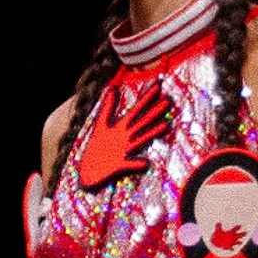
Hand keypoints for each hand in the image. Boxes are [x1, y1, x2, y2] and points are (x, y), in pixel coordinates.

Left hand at [74, 77, 172, 193]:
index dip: (145, 98)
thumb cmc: (96, 149)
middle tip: (167, 101)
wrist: (89, 170)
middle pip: (142, 122)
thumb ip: (107, 109)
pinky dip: (136, 164)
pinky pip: (128, 165)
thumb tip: (112, 89)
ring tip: (165, 125)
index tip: (157, 86)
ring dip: (151, 133)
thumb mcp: (100, 126)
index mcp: (121, 128)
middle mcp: (126, 138)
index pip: (136, 110)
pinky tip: (145, 163)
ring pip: (140, 140)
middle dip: (153, 112)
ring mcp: (124, 151)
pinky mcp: (119, 165)